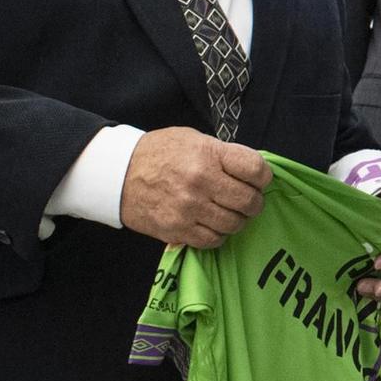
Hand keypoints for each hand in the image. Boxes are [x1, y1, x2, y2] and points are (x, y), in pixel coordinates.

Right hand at [120, 127, 271, 248]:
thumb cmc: (160, 153)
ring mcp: (189, 208)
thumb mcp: (194, 140)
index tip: (258, 180)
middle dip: (254, 202)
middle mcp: (201, 182)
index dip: (263, 177)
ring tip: (227, 212)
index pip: (256, 169)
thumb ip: (223, 154)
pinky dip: (218, 234)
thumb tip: (252, 172)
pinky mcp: (177, 230)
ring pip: (234, 224)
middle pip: (249, 201)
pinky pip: (213, 240)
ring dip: (236, 220)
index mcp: (208, 155)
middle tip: (246, 200)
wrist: (117, 173)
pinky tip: (211, 224)